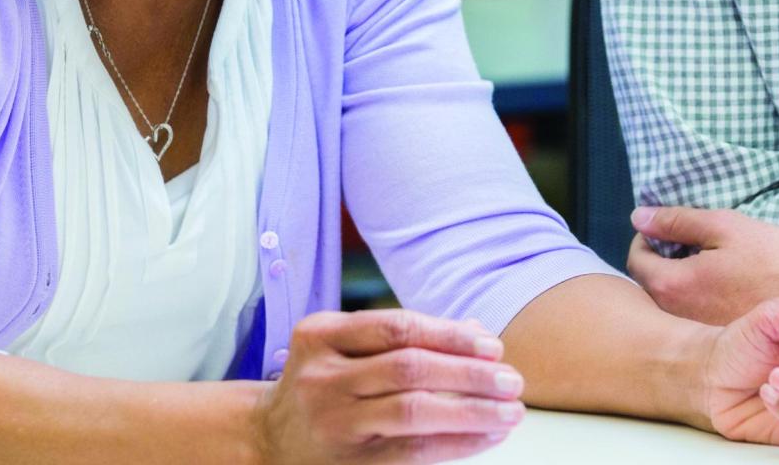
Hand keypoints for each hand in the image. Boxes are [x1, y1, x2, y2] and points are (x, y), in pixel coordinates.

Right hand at [258, 309, 525, 463]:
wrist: (266, 440)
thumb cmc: (322, 386)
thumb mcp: (343, 349)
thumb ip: (401, 337)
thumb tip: (477, 330)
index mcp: (320, 335)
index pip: (397, 327)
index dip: (451, 334)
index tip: (492, 345)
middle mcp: (321, 377)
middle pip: (410, 368)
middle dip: (469, 373)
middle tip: (512, 379)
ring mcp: (332, 422)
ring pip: (413, 410)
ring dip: (472, 409)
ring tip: (510, 410)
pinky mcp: (348, 463)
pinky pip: (413, 452)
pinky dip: (457, 442)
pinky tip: (487, 437)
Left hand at [627, 206, 778, 325]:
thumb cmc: (773, 262)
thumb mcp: (725, 226)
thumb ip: (678, 221)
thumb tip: (638, 216)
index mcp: (672, 284)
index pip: (636, 259)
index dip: (647, 237)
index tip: (664, 228)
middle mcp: (675, 315)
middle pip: (650, 281)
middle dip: (661, 257)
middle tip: (687, 241)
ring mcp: (695, 332)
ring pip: (671, 299)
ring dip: (679, 277)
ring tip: (708, 260)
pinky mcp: (716, 339)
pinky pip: (692, 314)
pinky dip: (697, 297)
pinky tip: (724, 285)